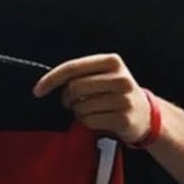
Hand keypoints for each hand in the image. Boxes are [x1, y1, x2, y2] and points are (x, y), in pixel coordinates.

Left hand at [33, 53, 151, 143]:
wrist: (146, 114)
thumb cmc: (116, 92)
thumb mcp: (105, 74)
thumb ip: (82, 74)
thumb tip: (47, 84)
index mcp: (112, 61)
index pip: (72, 67)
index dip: (51, 79)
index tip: (38, 91)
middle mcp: (120, 78)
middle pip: (74, 88)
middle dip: (66, 99)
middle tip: (70, 104)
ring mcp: (124, 99)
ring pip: (81, 107)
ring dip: (77, 112)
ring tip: (88, 110)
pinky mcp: (124, 118)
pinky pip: (90, 121)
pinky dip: (86, 122)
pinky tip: (97, 119)